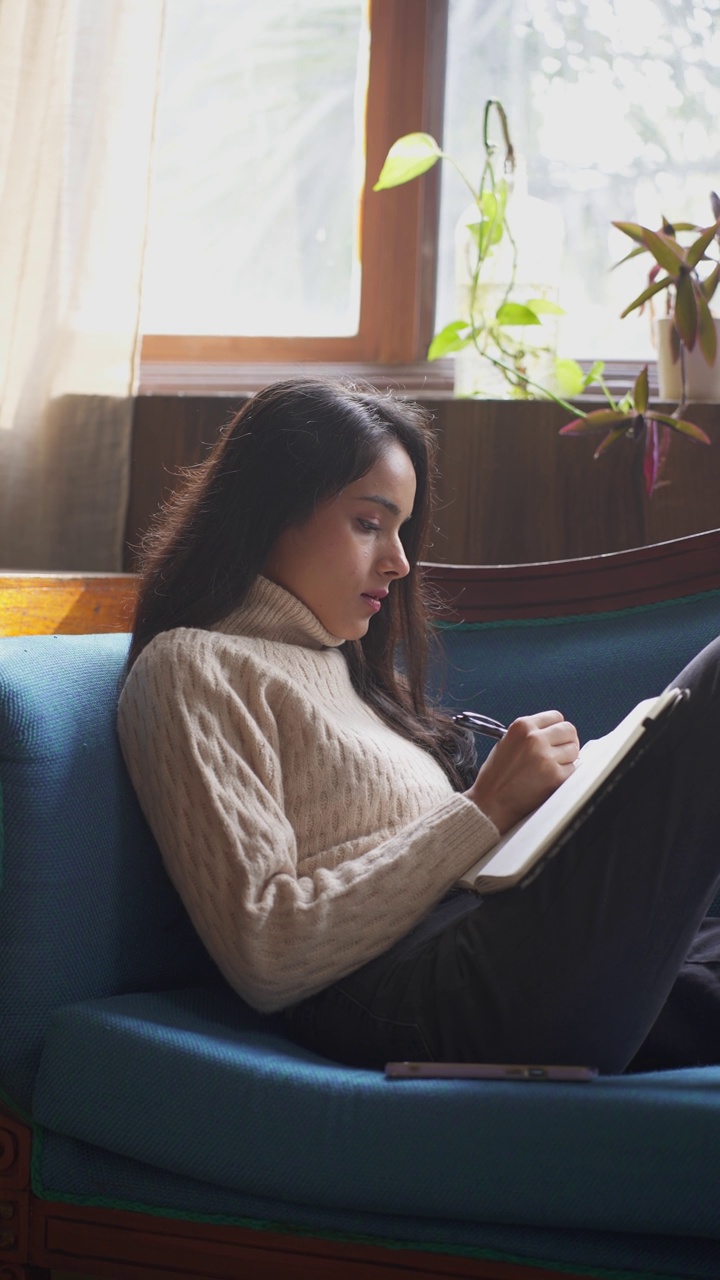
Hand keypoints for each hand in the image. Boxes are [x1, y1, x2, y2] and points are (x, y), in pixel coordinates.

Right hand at [465, 710, 579, 833]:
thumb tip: (554, 733)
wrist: (490, 802)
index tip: (557, 737)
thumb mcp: (507, 742)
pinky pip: (572, 770)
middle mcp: (534, 738)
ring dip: (567, 759)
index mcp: (522, 726)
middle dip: (567, 741)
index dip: (558, 728)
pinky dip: (564, 775)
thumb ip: (530, 734)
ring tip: (551, 768)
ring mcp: (546, 757)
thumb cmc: (496, 776)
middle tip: (561, 752)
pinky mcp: (555, 776)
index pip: (556, 717)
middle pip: (569, 730)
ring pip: (574, 750)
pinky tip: (549, 779)